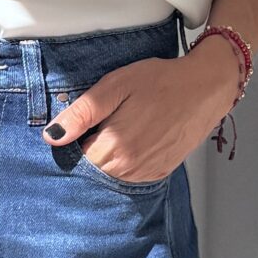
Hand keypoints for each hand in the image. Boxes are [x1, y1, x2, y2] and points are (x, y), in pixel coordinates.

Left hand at [42, 38, 243, 181]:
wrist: (205, 88)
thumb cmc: (161, 81)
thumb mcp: (116, 86)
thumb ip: (82, 113)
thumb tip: (52, 137)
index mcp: (114, 147)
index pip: (75, 161)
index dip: (74, 143)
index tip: (82, 128)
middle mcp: (129, 169)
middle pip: (92, 172)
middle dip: (89, 152)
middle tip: (101, 125)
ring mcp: (147, 173)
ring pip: (111, 176)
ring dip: (108, 159)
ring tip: (121, 129)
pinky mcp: (160, 172)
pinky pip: (131, 176)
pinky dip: (126, 162)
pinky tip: (134, 139)